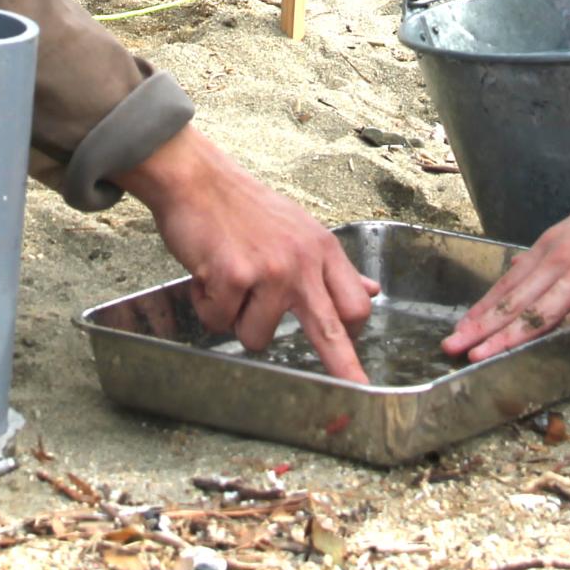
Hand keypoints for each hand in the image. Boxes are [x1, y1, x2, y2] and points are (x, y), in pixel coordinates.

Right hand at [115, 126, 378, 382]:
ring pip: (257, 337)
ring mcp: (268, 270)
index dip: (354, 333)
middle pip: (330, 328)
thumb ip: (332, 267)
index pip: (354, 302)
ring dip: (235, 321)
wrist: (198, 180)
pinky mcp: (232, 276)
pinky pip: (219, 321)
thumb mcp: (299, 229)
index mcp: (321, 250)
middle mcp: (301, 261)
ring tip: (228, 284)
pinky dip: (207, 305)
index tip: (354, 352)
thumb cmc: (244, 208)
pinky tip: (207, 275)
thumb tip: (371, 291)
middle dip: (343, 366)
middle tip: (356, 389)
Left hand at [442, 198, 569, 362]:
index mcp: (548, 248)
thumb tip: (515, 267)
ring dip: (505, 336)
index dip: (483, 308)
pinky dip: (556, 336)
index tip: (463, 326)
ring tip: (480, 353)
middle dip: (481, 326)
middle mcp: (557, 262)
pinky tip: (536, 353)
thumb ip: (545, 252)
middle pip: (514, 301)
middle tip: (453, 344)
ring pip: (536, 312)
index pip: (508, 284)